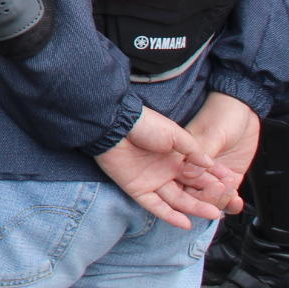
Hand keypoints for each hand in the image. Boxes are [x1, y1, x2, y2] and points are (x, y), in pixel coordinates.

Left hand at [96, 105, 240, 227]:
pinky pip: (155, 206)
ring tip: (213, 214)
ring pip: (177, 200)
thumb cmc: (144, 124)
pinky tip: (186, 223)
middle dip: (208, 197)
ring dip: (194, 208)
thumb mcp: (174, 134)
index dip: (215, 181)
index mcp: (175, 157)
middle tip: (226, 204)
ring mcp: (151, 181)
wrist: (114, 123)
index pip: (199, 173)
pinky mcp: (137, 189)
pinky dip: (170, 216)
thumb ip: (193, 151)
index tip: (232, 187)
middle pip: (190, 189)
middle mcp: (165, 171)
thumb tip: (210, 164)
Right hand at [184, 92, 261, 211]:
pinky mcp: (227, 176)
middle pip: (193, 193)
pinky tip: (236, 201)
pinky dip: (230, 202)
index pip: (179, 181)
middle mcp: (193, 167)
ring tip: (232, 195)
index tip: (202, 192)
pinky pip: (226, 195)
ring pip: (210, 197)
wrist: (243, 109)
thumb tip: (188, 172)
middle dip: (206, 199)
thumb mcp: (212, 133)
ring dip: (220, 200)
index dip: (189, 192)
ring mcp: (211, 174)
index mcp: (182, 156)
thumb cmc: (221, 114)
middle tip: (221, 192)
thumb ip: (200, 152)